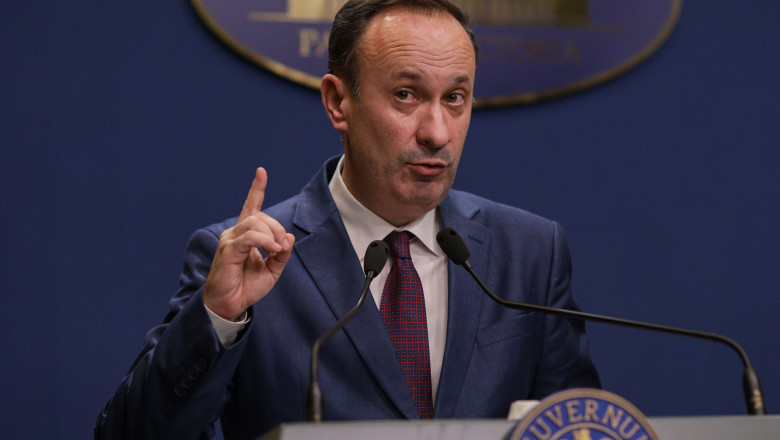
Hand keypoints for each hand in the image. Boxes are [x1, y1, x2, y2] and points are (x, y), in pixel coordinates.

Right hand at [203, 167, 294, 320]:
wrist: (231, 305)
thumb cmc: (247, 287)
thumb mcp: (272, 270)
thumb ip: (281, 254)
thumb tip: (288, 237)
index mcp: (245, 235)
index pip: (251, 206)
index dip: (257, 189)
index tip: (261, 172)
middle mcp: (235, 233)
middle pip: (260, 216)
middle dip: (276, 228)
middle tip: (281, 248)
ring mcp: (230, 240)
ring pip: (255, 222)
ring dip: (272, 235)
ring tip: (276, 250)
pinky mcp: (228, 249)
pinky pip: (250, 237)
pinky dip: (265, 241)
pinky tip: (271, 250)